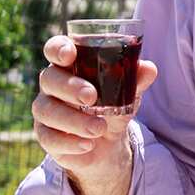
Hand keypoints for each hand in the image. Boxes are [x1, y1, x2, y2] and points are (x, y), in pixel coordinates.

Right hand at [31, 35, 157, 179]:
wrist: (108, 143)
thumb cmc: (113, 105)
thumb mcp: (128, 93)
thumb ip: (136, 80)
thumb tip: (149, 68)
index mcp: (71, 65)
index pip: (55, 49)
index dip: (57, 49)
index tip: (69, 55)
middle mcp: (53, 84)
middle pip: (49, 78)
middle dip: (69, 87)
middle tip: (91, 97)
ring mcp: (46, 110)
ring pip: (46, 110)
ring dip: (73, 120)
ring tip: (99, 128)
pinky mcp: (45, 135)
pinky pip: (48, 138)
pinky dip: (69, 142)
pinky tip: (87, 145)